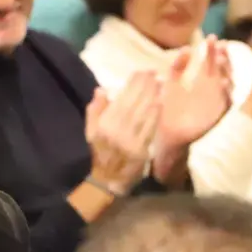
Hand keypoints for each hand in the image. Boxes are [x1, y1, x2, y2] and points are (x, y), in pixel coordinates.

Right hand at [86, 71, 161, 194]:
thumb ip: (95, 110)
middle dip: (145, 86)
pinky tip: (161, 103)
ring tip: (160, 82)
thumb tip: (102, 90)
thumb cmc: (100, 152)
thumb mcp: (90, 131)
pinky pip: (150, 128)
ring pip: (143, 114)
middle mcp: (116, 130)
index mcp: (104, 124)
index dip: (132, 84)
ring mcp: (130, 141)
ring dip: (152, 96)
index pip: (121, 99)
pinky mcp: (141, 150)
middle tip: (154, 72)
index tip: (141, 72)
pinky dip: (156, 115)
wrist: (108, 180)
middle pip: (134, 103)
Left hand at [157, 36, 233, 151]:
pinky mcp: (218, 114)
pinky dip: (227, 93)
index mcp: (204, 79)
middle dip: (224, 57)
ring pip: (229, 84)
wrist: (168, 130)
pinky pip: (226, 103)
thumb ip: (178, 66)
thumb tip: (186, 48)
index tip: (213, 37)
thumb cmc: (171, 105)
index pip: (213, 61)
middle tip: (220, 46)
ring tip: (221, 60)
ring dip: (227, 72)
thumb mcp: (172, 81)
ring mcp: (217, 101)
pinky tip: (223, 83)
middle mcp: (214, 88)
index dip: (214, 49)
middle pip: (224, 70)